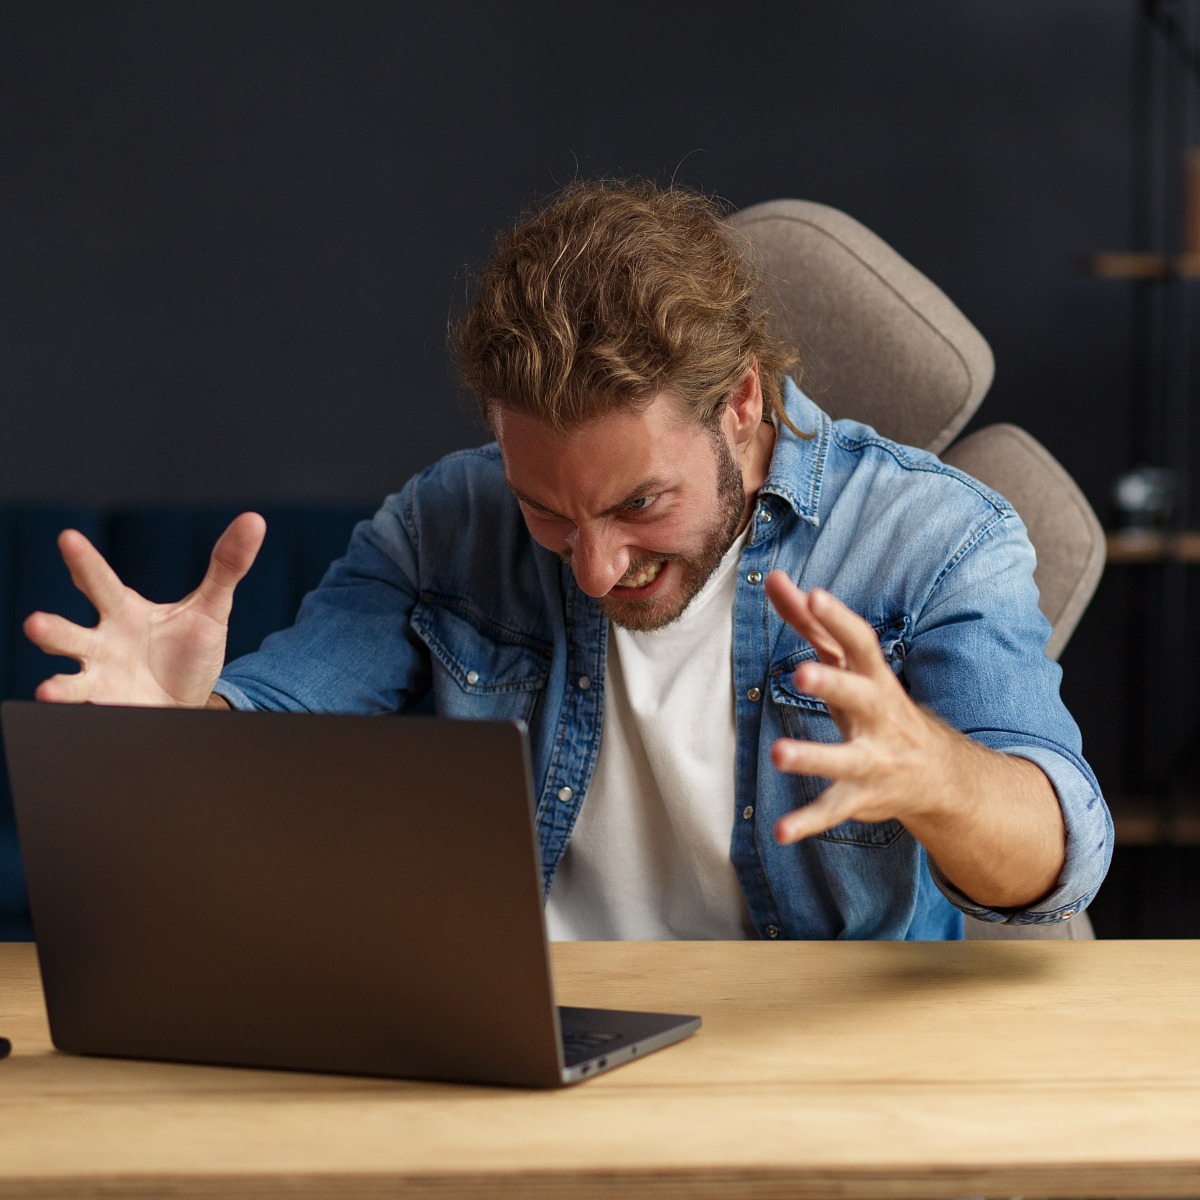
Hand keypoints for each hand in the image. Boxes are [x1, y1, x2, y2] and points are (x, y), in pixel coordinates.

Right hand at [23, 512, 265, 707]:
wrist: (192, 700)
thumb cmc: (190, 649)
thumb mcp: (212, 607)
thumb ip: (227, 565)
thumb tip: (254, 520)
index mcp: (122, 611)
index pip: (99, 582)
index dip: (84, 561)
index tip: (68, 538)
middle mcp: (102, 644)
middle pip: (69, 634)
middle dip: (50, 629)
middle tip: (34, 622)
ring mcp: (101, 679)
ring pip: (72, 680)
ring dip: (59, 686)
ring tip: (49, 689)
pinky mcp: (109, 709)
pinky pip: (91, 713)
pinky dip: (82, 716)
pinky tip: (73, 716)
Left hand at [764, 571, 955, 844]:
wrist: (938, 774)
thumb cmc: (878, 703)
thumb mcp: (850, 664)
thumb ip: (810, 623)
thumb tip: (773, 577)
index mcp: (875, 677)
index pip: (860, 642)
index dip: (838, 618)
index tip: (813, 594)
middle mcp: (879, 716)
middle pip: (859, 695)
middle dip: (833, 683)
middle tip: (802, 671)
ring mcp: (874, 758)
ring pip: (846, 759)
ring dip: (813, 756)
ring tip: (778, 754)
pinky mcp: (862, 796)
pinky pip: (834, 809)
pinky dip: (808, 822)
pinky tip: (780, 832)